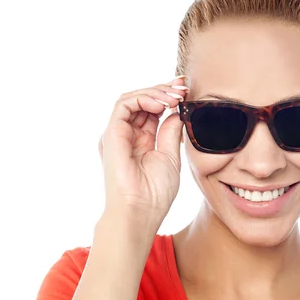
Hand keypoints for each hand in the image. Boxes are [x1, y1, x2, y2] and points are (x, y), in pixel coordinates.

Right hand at [98, 77, 187, 230]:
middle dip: (164, 90)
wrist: (140, 212)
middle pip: (142, 100)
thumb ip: (170, 132)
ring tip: (175, 96)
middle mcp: (127, 134)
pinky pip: (124, 106)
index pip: (153, 109)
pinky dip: (144, 99)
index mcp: (141, 140)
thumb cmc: (154, 193)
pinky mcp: (111, 134)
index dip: (168, 97)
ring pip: (132, 98)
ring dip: (156, 92)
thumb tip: (177, 111)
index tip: (187, 90)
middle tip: (183, 87)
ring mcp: (118, 134)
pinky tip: (162, 104)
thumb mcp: (170, 157)